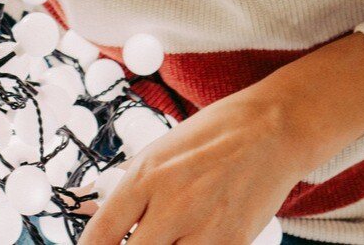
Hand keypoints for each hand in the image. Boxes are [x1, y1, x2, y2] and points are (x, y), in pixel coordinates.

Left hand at [75, 88, 309, 244]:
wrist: (269, 130)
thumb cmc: (210, 136)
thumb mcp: (159, 152)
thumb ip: (127, 188)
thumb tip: (93, 215)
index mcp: (146, 175)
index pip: (102, 233)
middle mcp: (171, 204)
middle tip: (134, 243)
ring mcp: (205, 228)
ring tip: (163, 240)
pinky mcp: (234, 243)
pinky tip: (187, 242)